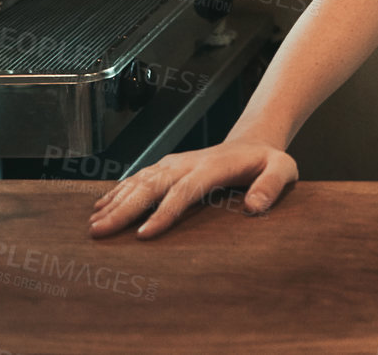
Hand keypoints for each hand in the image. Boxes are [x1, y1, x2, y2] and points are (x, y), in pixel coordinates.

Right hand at [88, 139, 297, 238]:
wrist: (254, 142)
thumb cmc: (269, 161)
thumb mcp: (284, 169)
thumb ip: (272, 185)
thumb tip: (255, 207)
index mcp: (214, 166)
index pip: (185, 191)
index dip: (164, 212)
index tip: (144, 234)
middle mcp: (188, 163)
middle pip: (152, 185)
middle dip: (125, 209)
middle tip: (101, 232)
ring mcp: (176, 163)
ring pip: (140, 180)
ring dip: (116, 201)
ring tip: (94, 224)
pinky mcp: (168, 167)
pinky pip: (139, 177)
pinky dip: (118, 191)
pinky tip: (101, 206)